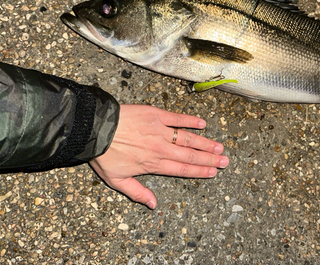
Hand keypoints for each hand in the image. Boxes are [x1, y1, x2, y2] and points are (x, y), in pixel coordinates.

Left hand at [89, 104, 228, 208]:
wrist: (95, 129)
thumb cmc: (104, 155)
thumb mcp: (117, 180)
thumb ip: (138, 193)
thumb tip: (154, 205)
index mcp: (153, 164)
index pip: (182, 169)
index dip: (200, 171)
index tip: (213, 173)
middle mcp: (161, 148)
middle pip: (190, 155)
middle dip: (210, 159)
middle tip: (225, 161)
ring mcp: (160, 130)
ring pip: (188, 138)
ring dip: (205, 143)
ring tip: (219, 147)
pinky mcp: (156, 115)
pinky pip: (177, 118)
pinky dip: (191, 121)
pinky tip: (203, 124)